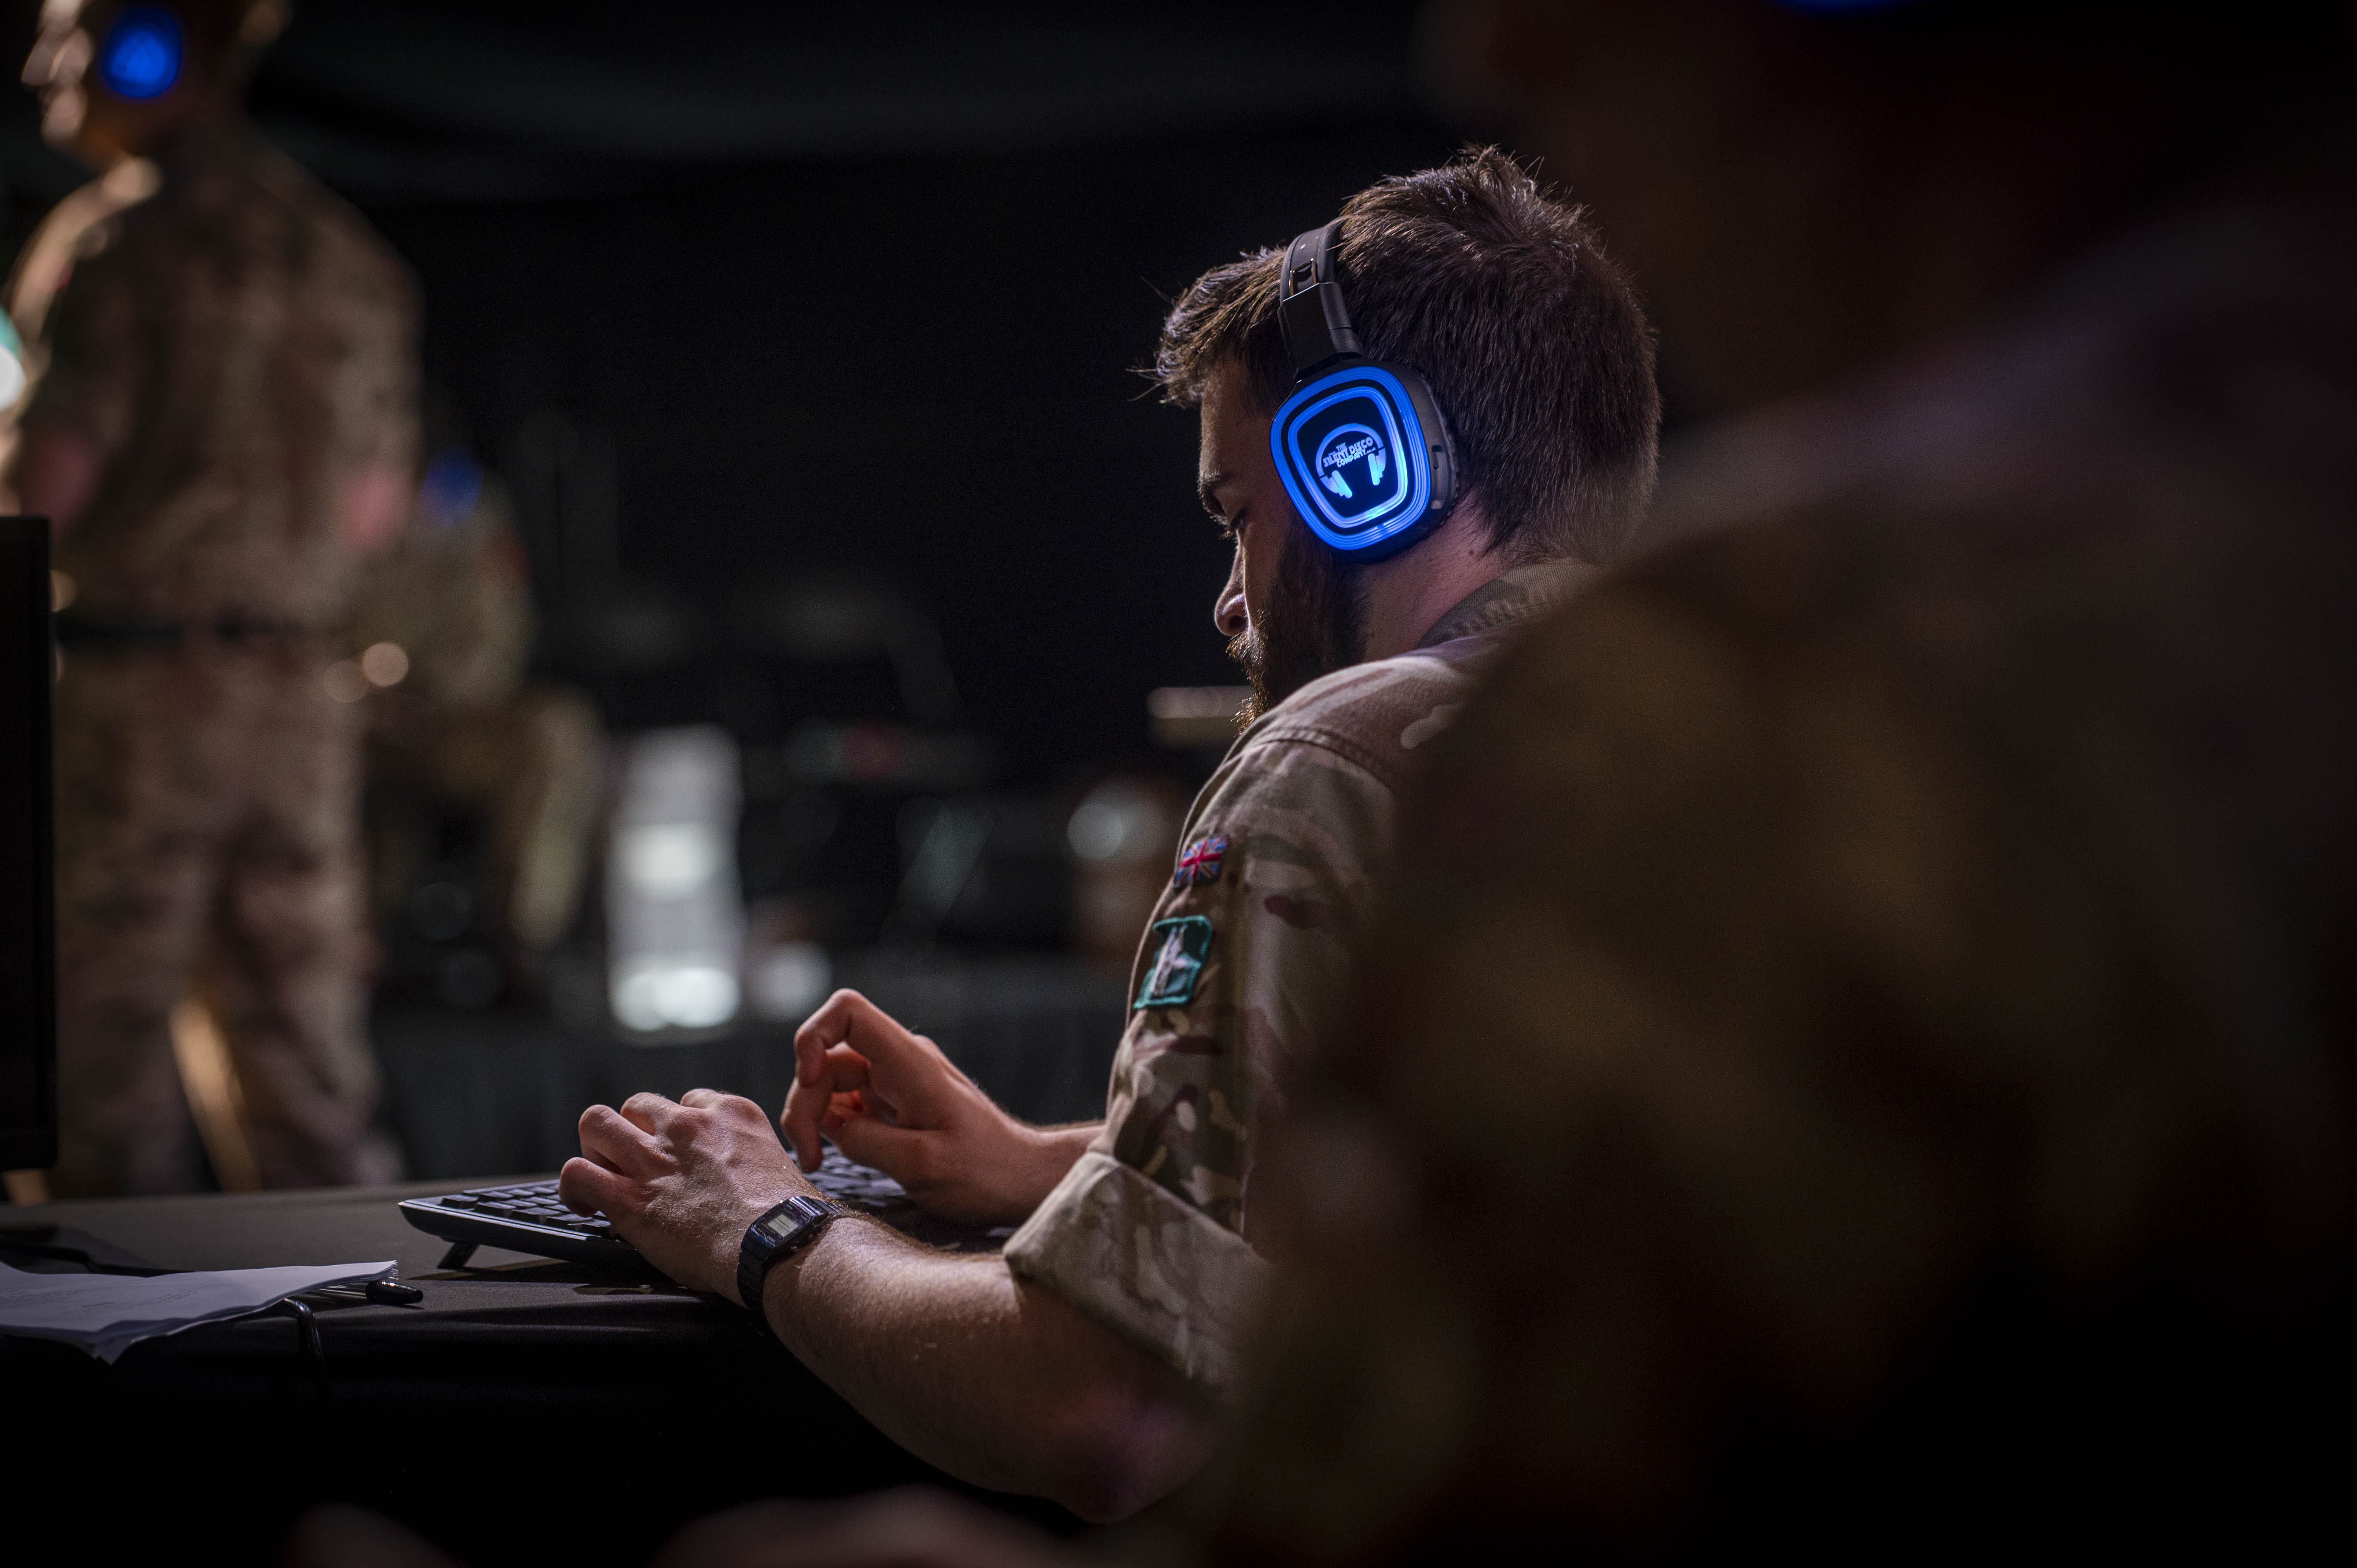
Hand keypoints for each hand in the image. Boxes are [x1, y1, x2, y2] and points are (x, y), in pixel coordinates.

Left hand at [559, 1089, 814, 1302]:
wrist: (779, 1244)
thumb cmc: (791, 1217)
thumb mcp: (781, 1164)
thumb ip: (755, 1158)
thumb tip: (750, 1177)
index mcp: (731, 1115)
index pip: (688, 1102)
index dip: (677, 1130)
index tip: (679, 1154)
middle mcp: (689, 1127)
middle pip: (637, 1104)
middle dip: (631, 1130)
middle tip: (635, 1162)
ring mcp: (655, 1159)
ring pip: (596, 1123)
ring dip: (596, 1148)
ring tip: (603, 1173)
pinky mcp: (629, 1198)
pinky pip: (577, 1173)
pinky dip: (573, 1186)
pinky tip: (584, 1203)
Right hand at [781, 990, 1095, 1226]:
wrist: (1023, 1179)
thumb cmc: (986, 1171)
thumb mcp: (922, 1165)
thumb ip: (867, 1141)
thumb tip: (831, 1127)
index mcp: (910, 1062)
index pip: (848, 1012)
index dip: (813, 1038)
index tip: (811, 1082)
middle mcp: (899, 1062)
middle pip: (827, 1057)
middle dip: (806, 1102)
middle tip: (810, 1156)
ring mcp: (895, 1082)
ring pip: (831, 1082)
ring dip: (814, 1118)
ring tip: (818, 1161)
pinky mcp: (893, 1105)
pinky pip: (847, 1104)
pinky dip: (831, 1127)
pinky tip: (835, 1156)